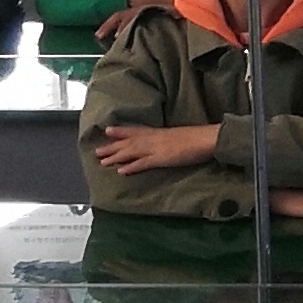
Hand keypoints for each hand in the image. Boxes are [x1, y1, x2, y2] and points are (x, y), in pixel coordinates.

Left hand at [89, 119, 222, 177]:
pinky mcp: (161, 158)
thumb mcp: (178, 135)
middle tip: (97, 151)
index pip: (136, 130)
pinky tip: (121, 171)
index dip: (121, 131)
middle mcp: (153, 138)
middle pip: (128, 142)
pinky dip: (131, 167)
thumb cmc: (196, 137)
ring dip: (116, 156)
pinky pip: (142, 163)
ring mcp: (156, 148)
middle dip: (112, 146)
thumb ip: (168, 139)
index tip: (107, 130)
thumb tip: (163, 143)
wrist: (206, 138)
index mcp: (158, 132)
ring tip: (102, 162)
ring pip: (131, 151)